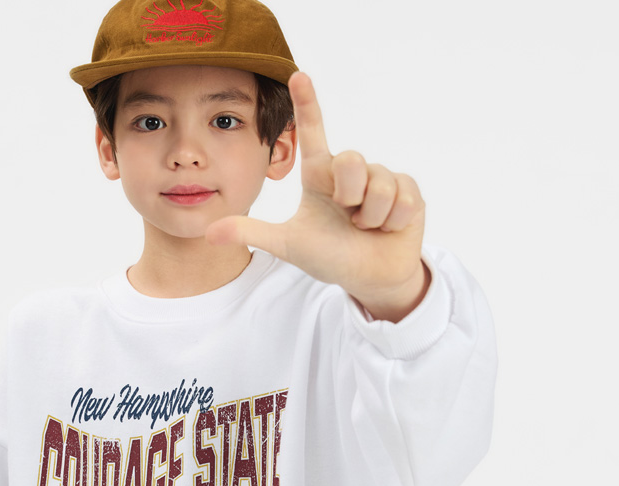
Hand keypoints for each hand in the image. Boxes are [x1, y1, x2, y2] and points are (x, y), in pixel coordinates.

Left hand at [205, 71, 428, 322]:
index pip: (314, 133)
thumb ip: (252, 233)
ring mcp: (382, 179)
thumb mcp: (287, 244)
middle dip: (350, 195)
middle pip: (352, 161)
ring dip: (372, 216)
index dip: (308, 104)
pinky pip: (402, 198)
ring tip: (366, 227)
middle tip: (348, 218)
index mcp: (321, 176)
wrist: (368, 278)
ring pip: (379, 184)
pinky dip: (391, 221)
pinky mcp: (409, 190)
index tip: (297, 75)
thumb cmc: (329, 257)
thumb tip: (210, 233)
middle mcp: (351, 171)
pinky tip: (387, 228)